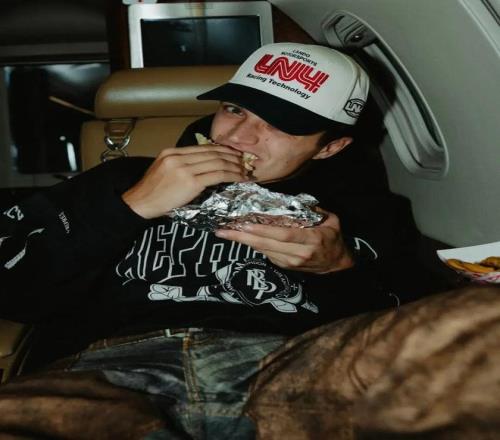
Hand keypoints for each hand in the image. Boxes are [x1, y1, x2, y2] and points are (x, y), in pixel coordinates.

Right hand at [122, 145, 246, 218]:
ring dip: (235, 166)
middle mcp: (179, 156)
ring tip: (245, 171)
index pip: (203, 148)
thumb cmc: (152, 192)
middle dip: (232, 156)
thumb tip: (201, 166)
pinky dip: (232, 176)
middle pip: (213, 153)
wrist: (140, 203)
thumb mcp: (163, 170)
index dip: (222, 150)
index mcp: (172, 152)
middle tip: (245, 161)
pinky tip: (240, 179)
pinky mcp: (191, 182)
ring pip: (218, 162)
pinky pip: (217, 175)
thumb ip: (180, 164)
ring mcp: (185, 168)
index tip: (234, 154)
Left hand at [215, 209, 353, 273]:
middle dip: (243, 237)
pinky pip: (265, 253)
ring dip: (243, 241)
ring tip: (225, 232)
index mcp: (311, 240)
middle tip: (223, 230)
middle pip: (267, 244)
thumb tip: (291, 201)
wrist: (336, 264)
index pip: (283, 235)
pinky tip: (239, 237)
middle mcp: (298, 253)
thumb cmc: (333, 238)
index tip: (245, 224)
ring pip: (263, 250)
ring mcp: (290, 262)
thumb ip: (313, 210)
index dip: (263, 230)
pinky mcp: (284, 266)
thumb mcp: (331, 220)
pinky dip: (252, 244)